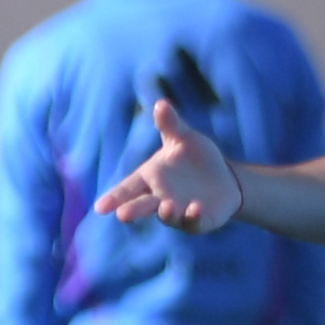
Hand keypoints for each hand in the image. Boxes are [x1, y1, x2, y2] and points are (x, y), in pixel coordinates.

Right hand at [95, 100, 243, 233]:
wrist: (224, 179)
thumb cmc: (195, 158)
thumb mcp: (183, 138)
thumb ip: (170, 125)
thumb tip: (160, 103)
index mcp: (150, 178)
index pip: (128, 188)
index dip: (114, 198)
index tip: (100, 208)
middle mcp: (160, 198)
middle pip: (143, 205)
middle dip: (133, 210)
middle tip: (122, 215)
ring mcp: (178, 211)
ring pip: (168, 215)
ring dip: (166, 213)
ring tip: (165, 207)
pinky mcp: (199, 220)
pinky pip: (194, 221)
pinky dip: (193, 216)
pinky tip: (195, 207)